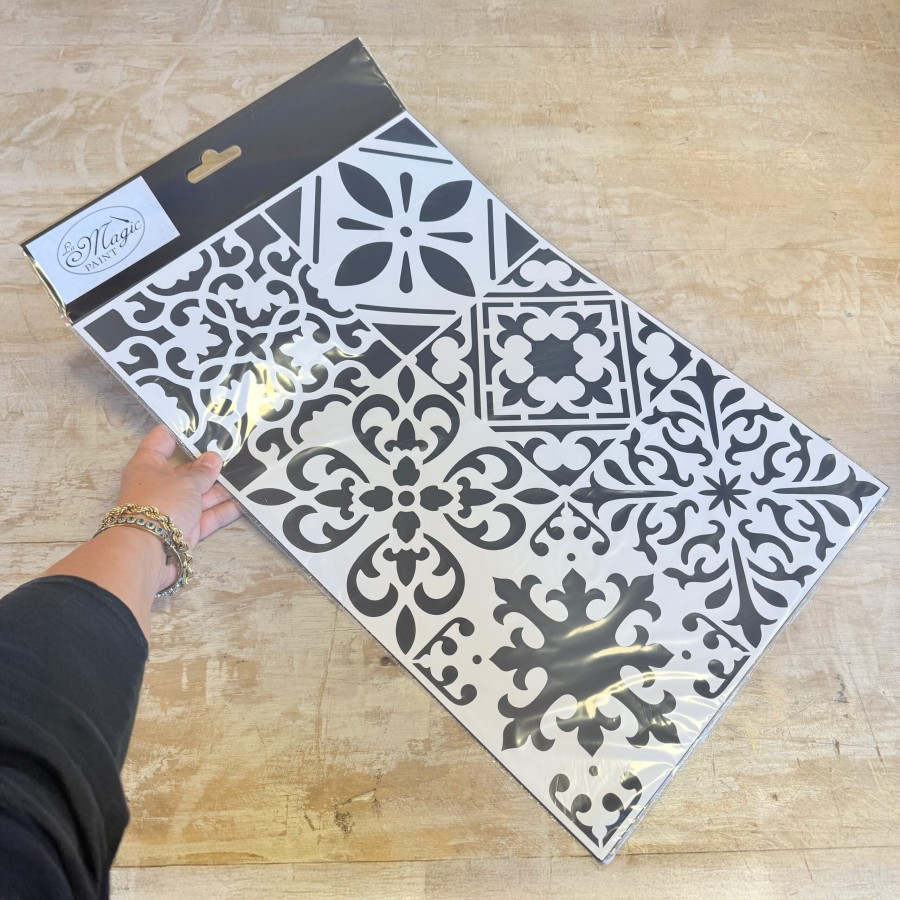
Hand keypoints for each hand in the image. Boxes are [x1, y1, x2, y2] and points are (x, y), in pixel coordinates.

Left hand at [117, 425, 241, 548]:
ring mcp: (172, 509)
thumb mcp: (186, 482)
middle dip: (210, 464)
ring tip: (247, 476)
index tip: (206, 426)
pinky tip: (245, 503)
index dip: (183, 431)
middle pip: (187, 470)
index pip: (163, 440)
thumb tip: (214, 459)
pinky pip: (207, 516)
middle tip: (237, 453)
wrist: (148, 552)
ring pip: (199, 494)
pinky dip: (223, 510)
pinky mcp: (184, 530)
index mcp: (149, 465)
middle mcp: (159, 485)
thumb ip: (203, 471)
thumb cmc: (161, 505)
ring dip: (221, 488)